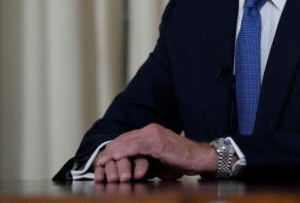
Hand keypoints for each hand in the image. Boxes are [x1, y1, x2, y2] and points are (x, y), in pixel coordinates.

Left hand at [94, 123, 217, 181]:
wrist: (201, 158)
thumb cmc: (183, 161)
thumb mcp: (159, 161)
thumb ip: (145, 160)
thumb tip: (129, 170)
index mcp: (151, 133)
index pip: (126, 139)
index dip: (112, 150)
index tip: (102, 162)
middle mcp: (151, 130)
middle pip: (122, 139)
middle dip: (108, 152)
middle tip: (97, 165)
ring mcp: (154, 134)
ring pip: (126, 141)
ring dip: (112, 154)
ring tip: (102, 164)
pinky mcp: (158, 142)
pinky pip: (135, 146)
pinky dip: (123, 152)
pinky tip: (115, 158)